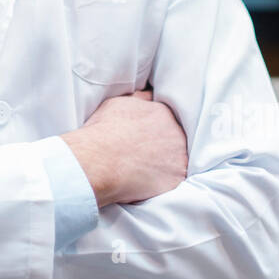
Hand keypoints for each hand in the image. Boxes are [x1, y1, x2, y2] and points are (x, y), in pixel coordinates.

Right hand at [61, 85, 187, 207]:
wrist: (99, 160)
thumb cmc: (104, 131)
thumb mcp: (119, 103)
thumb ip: (140, 99)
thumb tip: (149, 95)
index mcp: (164, 113)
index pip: (167, 120)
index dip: (155, 130)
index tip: (144, 138)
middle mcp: (177, 133)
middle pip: (175, 140)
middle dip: (163, 146)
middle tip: (144, 155)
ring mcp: (179, 158)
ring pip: (177, 161)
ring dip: (166, 165)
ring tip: (144, 170)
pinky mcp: (176, 180)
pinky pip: (174, 181)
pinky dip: (164, 183)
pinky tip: (147, 182)